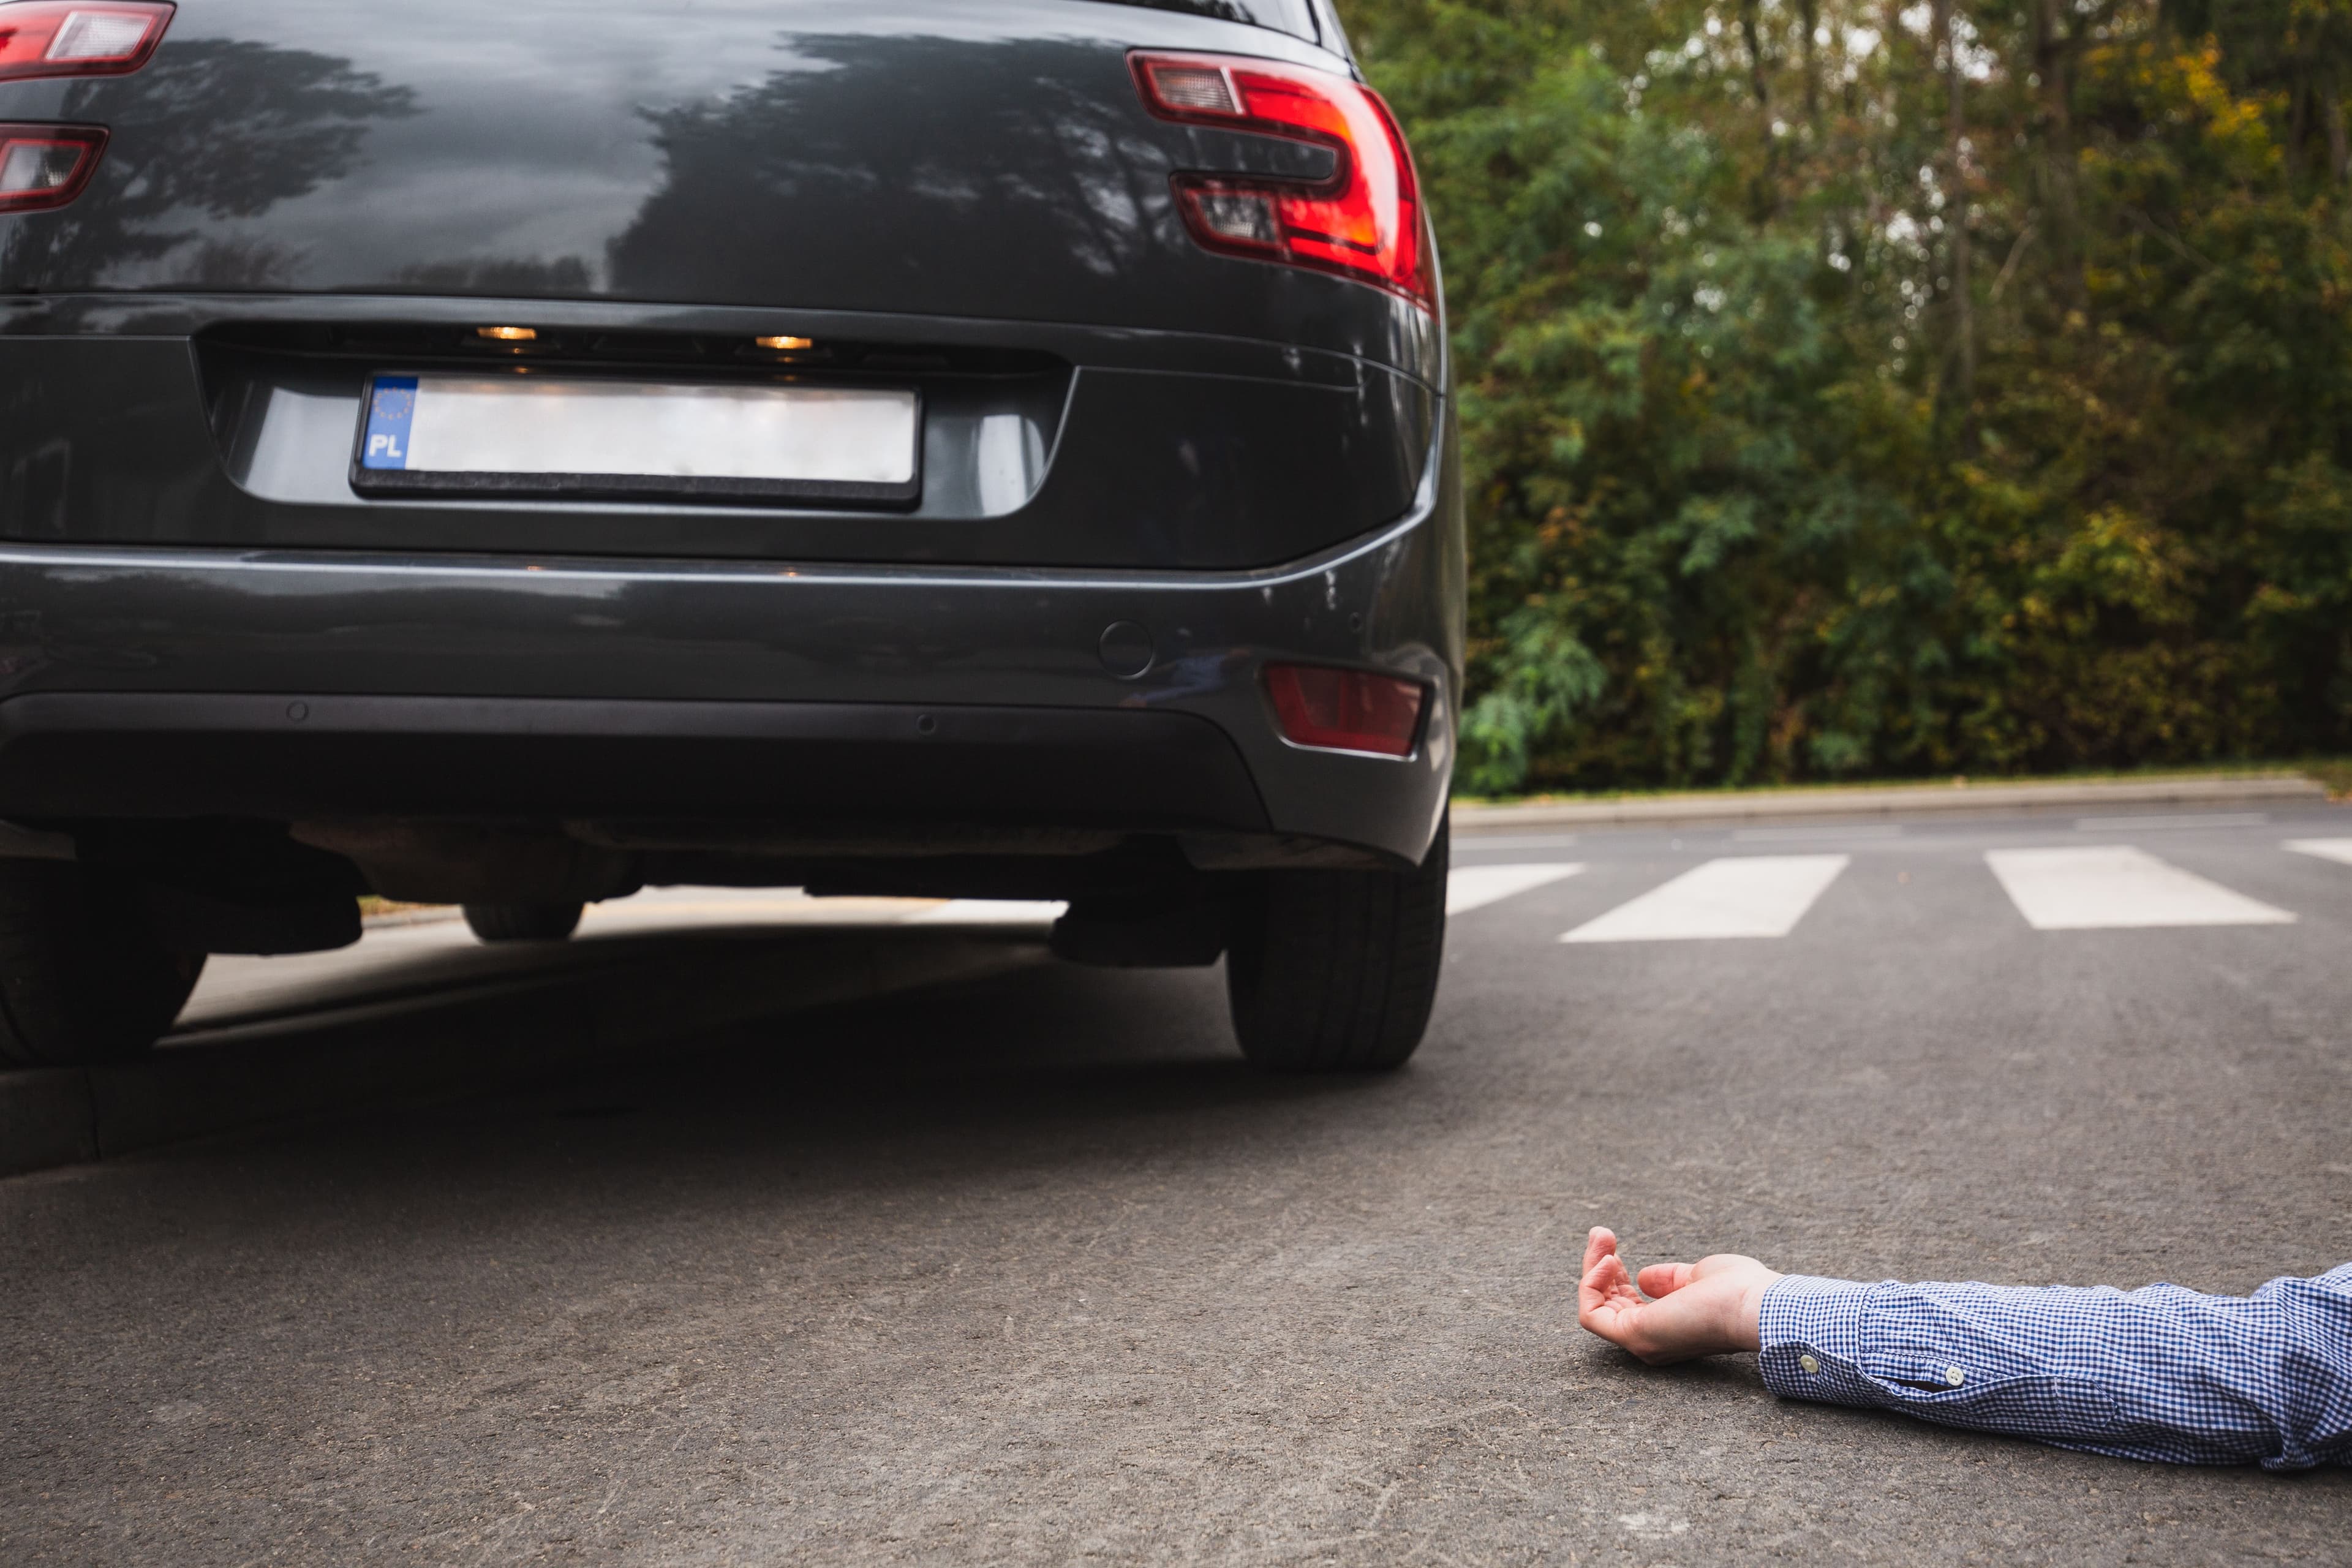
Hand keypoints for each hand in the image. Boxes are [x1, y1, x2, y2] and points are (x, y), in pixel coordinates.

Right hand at [1577, 1226, 1780, 1363]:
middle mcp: (1653, 1340)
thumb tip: (1643, 1278)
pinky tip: (1607, 1259)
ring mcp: (1643, 1340)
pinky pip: (1592, 1314)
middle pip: (1608, 1304)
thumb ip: (1670, 1280)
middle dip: (1599, 1266)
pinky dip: (1590, 1285)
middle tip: (1602, 1234)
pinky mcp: (1634, 1335)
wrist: (1756, 1306)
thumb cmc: (1739, 1291)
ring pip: (1596, 1307)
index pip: (1628, 1305)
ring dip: (1592, 1267)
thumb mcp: (1697, 1277)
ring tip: (1601, 1237)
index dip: (1617, 1275)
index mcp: (1670, 1329)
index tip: (1616, 1247)